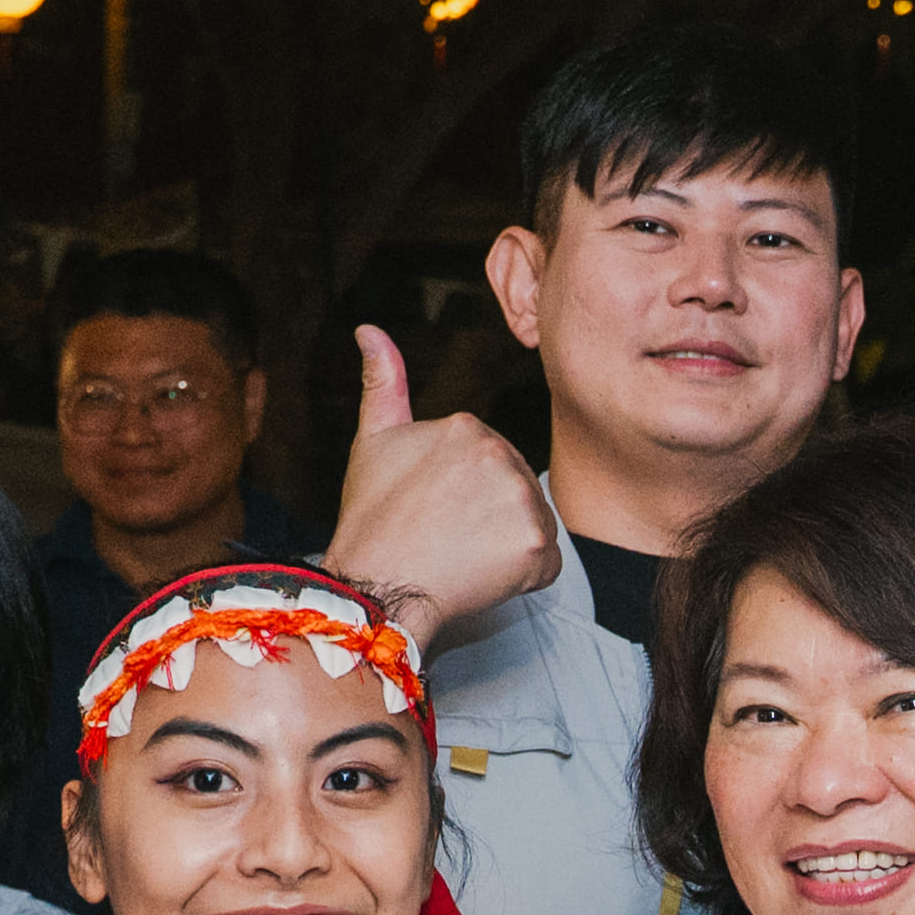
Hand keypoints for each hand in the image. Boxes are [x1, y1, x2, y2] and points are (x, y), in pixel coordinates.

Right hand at [316, 326, 559, 632]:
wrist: (374, 585)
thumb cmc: (373, 521)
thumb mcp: (373, 440)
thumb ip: (382, 381)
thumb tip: (368, 329)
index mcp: (468, 427)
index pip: (491, 465)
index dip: (465, 496)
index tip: (436, 512)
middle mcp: (500, 453)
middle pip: (516, 492)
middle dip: (490, 518)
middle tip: (448, 538)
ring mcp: (521, 498)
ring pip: (533, 525)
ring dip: (507, 547)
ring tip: (463, 556)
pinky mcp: (536, 543)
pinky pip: (546, 563)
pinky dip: (523, 577)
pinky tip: (484, 576)